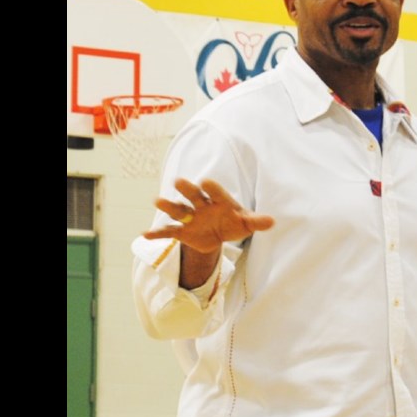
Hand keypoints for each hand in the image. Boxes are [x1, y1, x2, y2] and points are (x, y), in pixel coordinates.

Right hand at [144, 178, 273, 252]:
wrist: (220, 234)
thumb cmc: (234, 223)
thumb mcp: (246, 223)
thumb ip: (256, 221)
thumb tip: (272, 222)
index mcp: (219, 200)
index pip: (216, 191)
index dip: (211, 187)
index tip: (205, 182)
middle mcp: (201, 205)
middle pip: (193, 195)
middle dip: (187, 189)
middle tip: (179, 181)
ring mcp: (190, 217)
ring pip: (178, 209)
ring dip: (168, 206)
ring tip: (158, 200)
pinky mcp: (183, 231)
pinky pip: (169, 231)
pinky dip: (158, 233)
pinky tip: (145, 235)